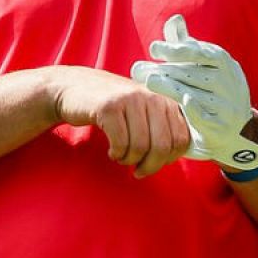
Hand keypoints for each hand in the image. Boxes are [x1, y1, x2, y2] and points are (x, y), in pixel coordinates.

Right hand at [51, 67, 191, 177]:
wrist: (75, 87)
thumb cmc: (116, 108)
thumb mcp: (145, 112)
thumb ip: (166, 128)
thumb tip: (180, 155)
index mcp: (166, 100)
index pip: (182, 140)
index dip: (168, 159)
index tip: (153, 163)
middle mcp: (152, 96)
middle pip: (163, 146)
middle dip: (150, 166)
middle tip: (137, 169)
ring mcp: (130, 99)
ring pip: (141, 147)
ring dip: (130, 160)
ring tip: (122, 155)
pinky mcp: (109, 106)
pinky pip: (120, 143)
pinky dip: (117, 154)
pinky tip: (112, 150)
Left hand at [131, 15, 257, 170]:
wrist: (236, 132)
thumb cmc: (214, 93)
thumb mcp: (205, 68)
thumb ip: (188, 46)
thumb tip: (174, 19)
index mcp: (225, 65)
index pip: (201, 53)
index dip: (178, 49)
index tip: (153, 49)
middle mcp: (229, 84)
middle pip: (194, 74)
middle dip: (165, 70)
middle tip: (138, 68)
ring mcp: (227, 107)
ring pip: (197, 94)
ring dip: (172, 87)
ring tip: (149, 81)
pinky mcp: (221, 128)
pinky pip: (207, 118)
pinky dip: (195, 109)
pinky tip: (182, 101)